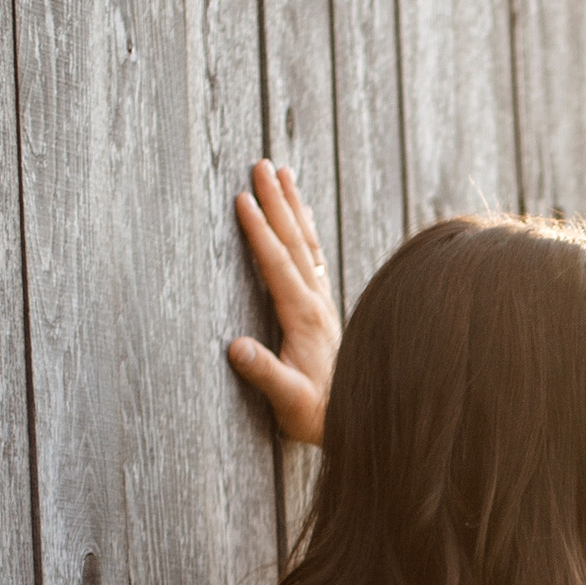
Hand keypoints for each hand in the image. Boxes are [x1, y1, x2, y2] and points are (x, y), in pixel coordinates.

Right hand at [228, 159, 339, 443]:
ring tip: (282, 172)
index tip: (242, 199)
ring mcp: (323, 303)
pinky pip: (313, 258)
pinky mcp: (323, 309)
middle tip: (261, 164)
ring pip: (307, 243)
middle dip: (277, 201)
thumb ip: (265, 374)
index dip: (259, 231)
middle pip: (294, 242)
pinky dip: (304, 230)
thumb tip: (235, 347)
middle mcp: (317, 303)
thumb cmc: (315, 415)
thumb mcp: (288, 401)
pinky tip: (300, 214)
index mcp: (303, 318)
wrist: (350, 420)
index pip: (277, 265)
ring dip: (293, 206)